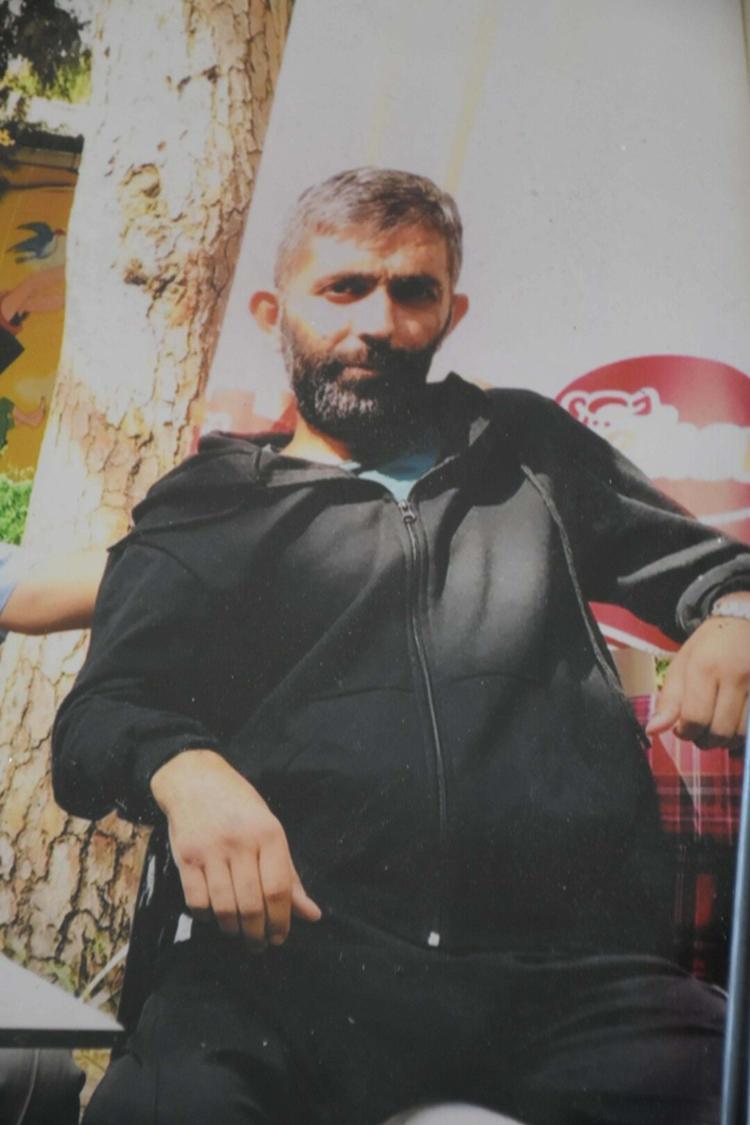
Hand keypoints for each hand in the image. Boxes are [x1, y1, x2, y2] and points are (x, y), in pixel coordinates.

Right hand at [151, 749, 320, 946]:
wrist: (195, 779)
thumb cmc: (240, 807)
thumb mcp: (270, 831)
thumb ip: (289, 875)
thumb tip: (311, 915)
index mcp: (269, 833)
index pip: (278, 889)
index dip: (281, 921)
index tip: (280, 937)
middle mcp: (240, 841)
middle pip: (251, 904)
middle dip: (257, 933)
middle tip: (259, 944)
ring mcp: (210, 850)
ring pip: (224, 907)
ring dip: (233, 929)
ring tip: (238, 933)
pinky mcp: (185, 857)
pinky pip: (196, 901)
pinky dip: (207, 917)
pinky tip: (215, 917)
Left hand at [646, 611, 749, 750]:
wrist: (744, 622)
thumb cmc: (709, 646)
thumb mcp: (681, 665)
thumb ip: (668, 700)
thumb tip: (652, 730)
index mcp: (705, 667)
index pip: (695, 718)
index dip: (685, 732)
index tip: (681, 728)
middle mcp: (735, 676)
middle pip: (719, 731)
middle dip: (704, 739)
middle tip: (698, 730)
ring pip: (739, 734)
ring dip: (724, 739)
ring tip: (715, 725)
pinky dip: (740, 733)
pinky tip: (731, 722)